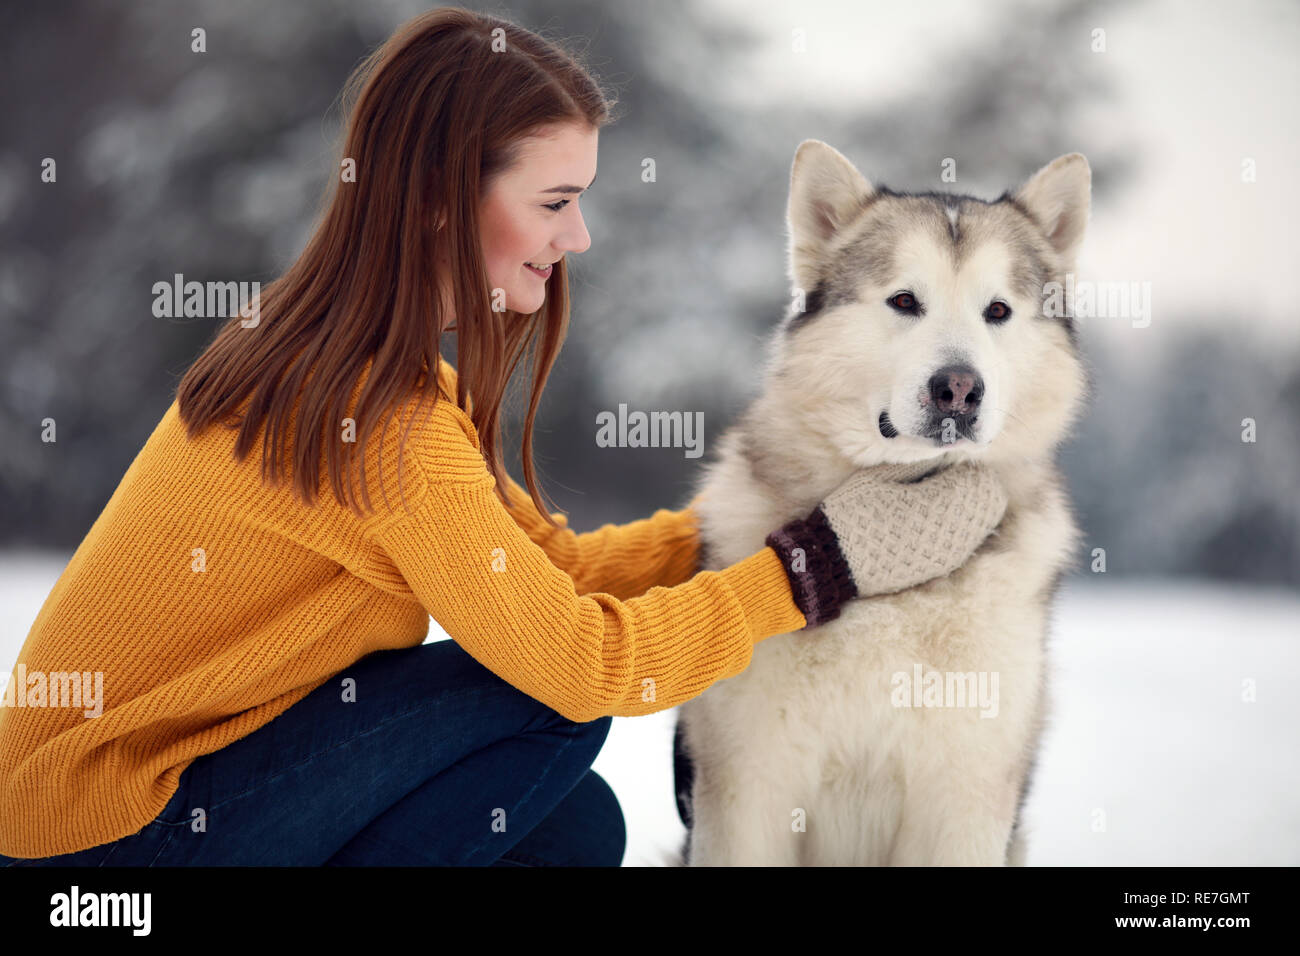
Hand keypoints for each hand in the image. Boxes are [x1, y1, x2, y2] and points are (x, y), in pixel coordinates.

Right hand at [765, 460, 1007, 627]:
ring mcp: (950, 552)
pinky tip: (935, 521)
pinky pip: (966, 542)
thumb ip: (917, 464)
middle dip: (973, 486)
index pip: (979, 478)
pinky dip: (959, 527)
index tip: (948, 463)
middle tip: (949, 478)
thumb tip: (944, 453)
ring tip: (941, 499)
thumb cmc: (852, 513)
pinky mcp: (940, 567)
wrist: (833, 563)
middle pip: (990, 501)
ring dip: (969, 507)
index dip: (965, 466)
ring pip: (983, 523)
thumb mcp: (879, 477)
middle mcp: (953, 530)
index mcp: (939, 502)